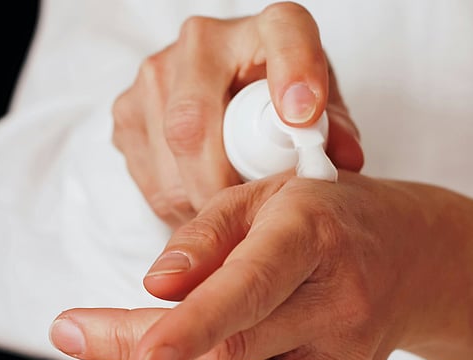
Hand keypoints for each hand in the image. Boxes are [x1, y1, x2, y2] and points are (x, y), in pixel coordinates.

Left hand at [51, 171, 472, 359]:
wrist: (414, 258)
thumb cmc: (333, 216)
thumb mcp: (268, 195)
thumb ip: (207, 237)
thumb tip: (154, 286)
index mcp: (313, 239)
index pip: (250, 290)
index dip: (190, 328)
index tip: (133, 352)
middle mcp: (337, 308)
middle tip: (80, 337)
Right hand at [112, 2, 362, 228]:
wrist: (228, 92)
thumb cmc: (283, 102)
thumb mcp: (321, 111)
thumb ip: (335, 132)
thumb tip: (344, 159)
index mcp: (270, 28)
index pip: (285, 36)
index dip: (294, 74)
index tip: (302, 116)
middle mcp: (203, 41)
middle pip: (195, 122)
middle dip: (221, 184)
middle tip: (247, 216)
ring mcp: (156, 73)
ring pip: (168, 155)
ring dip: (199, 199)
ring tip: (229, 212)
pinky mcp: (128, 110)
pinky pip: (148, 174)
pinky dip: (177, 201)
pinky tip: (203, 199)